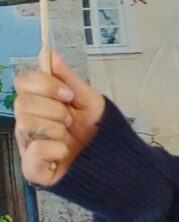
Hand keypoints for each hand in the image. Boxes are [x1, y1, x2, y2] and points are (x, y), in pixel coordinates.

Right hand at [13, 48, 105, 185]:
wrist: (112, 158)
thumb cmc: (96, 129)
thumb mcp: (87, 99)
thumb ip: (66, 77)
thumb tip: (47, 52)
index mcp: (38, 104)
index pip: (22, 82)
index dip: (45, 84)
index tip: (68, 94)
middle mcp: (27, 123)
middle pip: (23, 102)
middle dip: (56, 109)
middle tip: (71, 119)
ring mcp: (27, 146)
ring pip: (27, 124)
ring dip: (57, 128)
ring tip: (69, 136)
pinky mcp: (31, 169)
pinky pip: (33, 150)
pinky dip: (55, 148)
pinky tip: (64, 152)